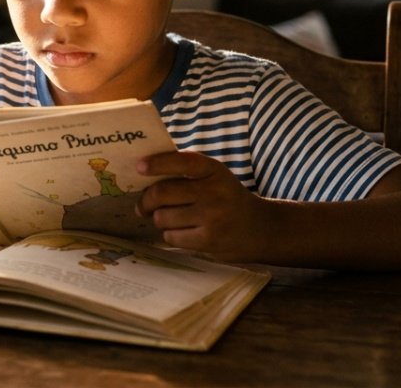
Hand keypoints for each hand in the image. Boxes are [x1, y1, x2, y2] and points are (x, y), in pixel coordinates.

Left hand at [135, 151, 269, 261]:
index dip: (157, 163)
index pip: (181, 161)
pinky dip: (170, 234)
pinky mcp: (208, 240)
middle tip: (142, 206)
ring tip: (170, 218)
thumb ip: (186, 171)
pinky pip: (171, 236)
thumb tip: (143, 173)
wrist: (260, 228)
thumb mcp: (215, 176)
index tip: (139, 167)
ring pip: (162, 217)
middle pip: (162, 193)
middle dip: (146, 200)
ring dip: (159, 219)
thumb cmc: (227, 197)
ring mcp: (212, 217)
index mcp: (213, 170)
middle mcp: (213, 191)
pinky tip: (182, 231)